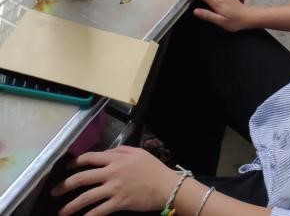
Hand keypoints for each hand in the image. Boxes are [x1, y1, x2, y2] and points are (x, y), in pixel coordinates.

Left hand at [51, 146, 174, 214]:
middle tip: (54, 192)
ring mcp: (114, 189)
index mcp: (115, 159)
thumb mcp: (137, 152)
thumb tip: (106, 152)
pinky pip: (98, 211)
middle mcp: (111, 173)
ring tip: (61, 212)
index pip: (89, 158)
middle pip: (82, 178)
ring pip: (86, 198)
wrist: (165, 185)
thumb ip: (120, 150)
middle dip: (65, 185)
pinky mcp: (118, 203)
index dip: (75, 163)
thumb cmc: (152, 168)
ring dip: (70, 206)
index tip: (67, 168)